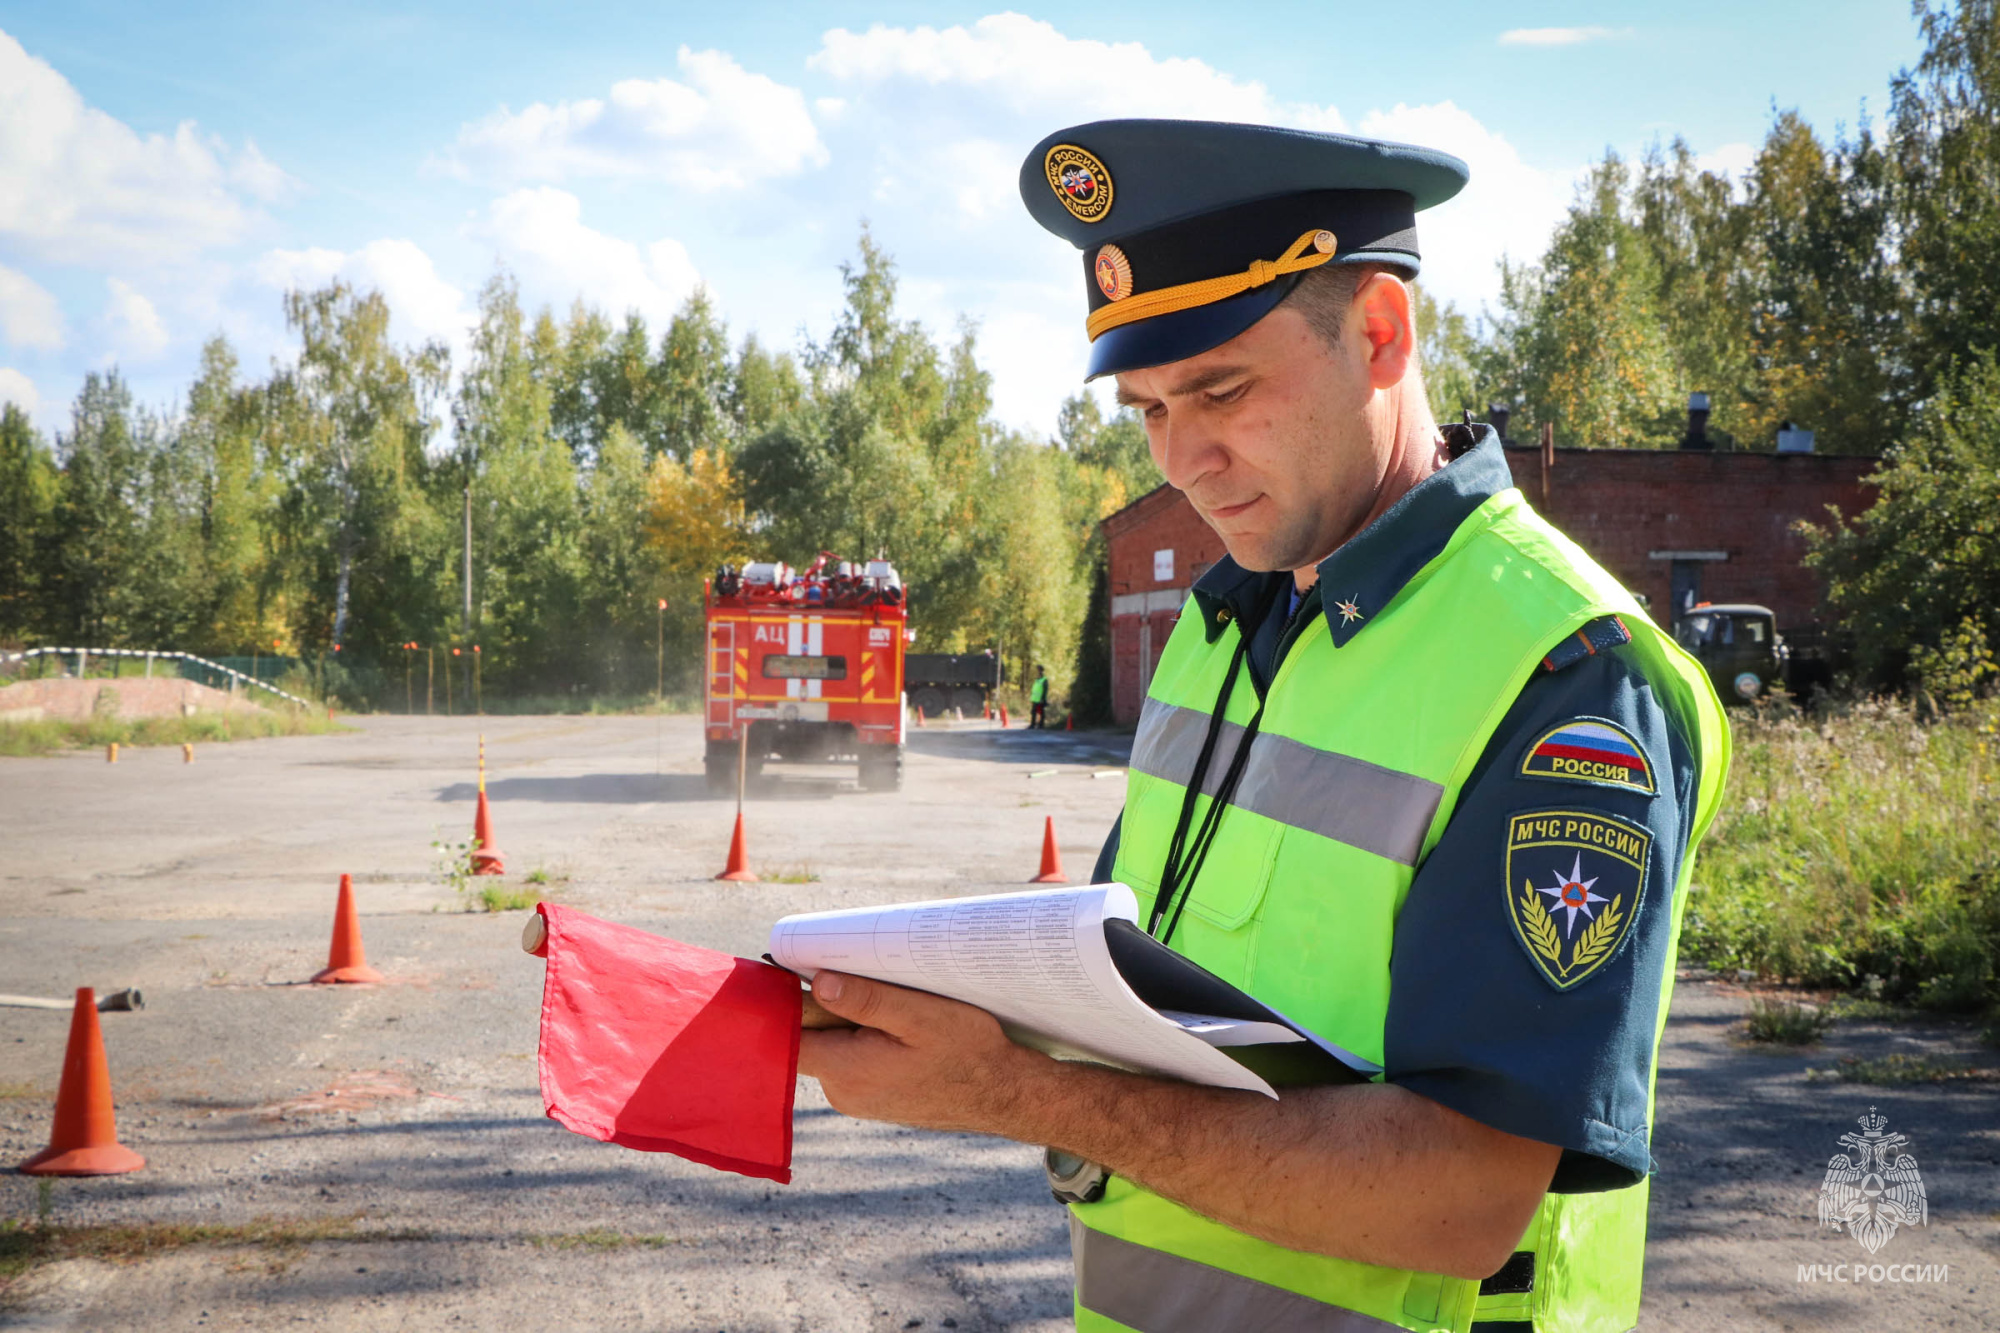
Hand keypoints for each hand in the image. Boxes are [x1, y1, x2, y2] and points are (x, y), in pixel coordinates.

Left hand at [796, 971, 1047, 1134]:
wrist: (1001, 1095)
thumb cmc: (968, 1053)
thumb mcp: (921, 1016)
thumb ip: (868, 1001)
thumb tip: (818, 984)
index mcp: (847, 1071)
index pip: (790, 1035)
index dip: (786, 1003)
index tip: (793, 972)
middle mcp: (842, 1092)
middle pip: (812, 1038)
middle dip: (830, 1005)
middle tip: (865, 980)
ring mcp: (855, 1099)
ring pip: (833, 1048)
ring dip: (851, 1022)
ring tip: (894, 1007)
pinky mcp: (871, 1098)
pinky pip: (851, 1060)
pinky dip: (865, 1039)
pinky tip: (899, 1030)